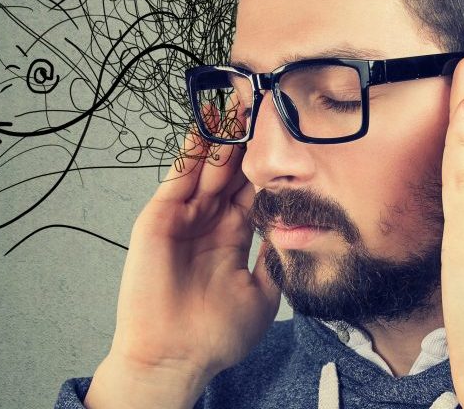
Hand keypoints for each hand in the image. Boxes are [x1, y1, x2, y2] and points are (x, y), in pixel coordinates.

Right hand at [88, 110, 279, 406]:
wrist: (177, 355)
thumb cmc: (217, 335)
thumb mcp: (264, 293)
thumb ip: (277, 258)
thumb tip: (302, 230)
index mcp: (234, 238)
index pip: (256, 192)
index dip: (272, 167)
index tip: (292, 139)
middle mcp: (210, 223)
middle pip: (233, 173)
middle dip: (250, 143)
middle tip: (268, 107)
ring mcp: (185, 218)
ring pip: (208, 169)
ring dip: (224, 140)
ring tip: (241, 107)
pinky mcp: (161, 217)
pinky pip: (178, 177)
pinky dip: (191, 151)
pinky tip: (205, 127)